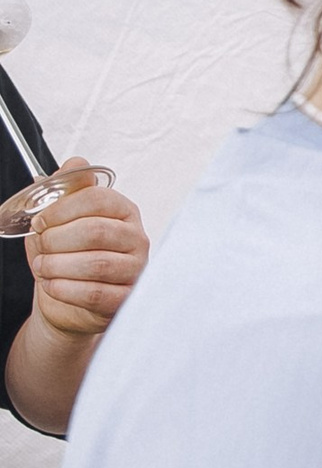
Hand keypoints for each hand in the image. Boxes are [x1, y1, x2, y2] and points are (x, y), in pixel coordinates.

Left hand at [24, 167, 147, 342]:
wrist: (70, 300)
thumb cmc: (68, 256)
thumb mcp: (61, 219)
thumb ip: (64, 191)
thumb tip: (69, 167)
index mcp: (123, 210)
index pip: (96, 198)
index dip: (60, 209)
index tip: (39, 221)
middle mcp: (136, 237)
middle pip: (95, 231)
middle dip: (56, 240)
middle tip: (41, 246)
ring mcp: (136, 269)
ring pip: (96, 264)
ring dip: (58, 266)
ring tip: (43, 267)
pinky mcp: (127, 298)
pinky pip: (95, 293)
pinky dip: (65, 289)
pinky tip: (52, 285)